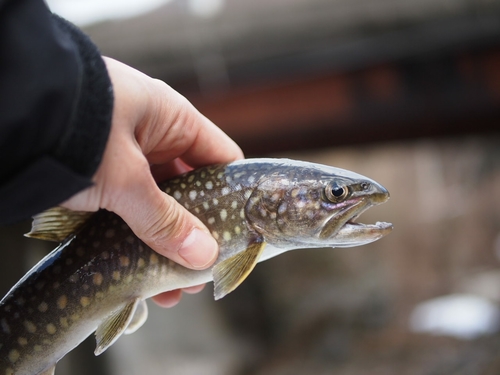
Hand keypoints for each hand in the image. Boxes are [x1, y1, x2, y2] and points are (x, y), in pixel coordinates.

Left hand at [61, 57, 243, 306]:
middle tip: (200, 271)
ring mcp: (127, 157)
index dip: (232, 197)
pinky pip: (131, 211)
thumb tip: (204, 258)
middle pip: (190, 190)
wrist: (5, 115)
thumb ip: (164, 219)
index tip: (238, 235)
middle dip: (196, 233)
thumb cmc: (76, 130)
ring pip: (159, 206)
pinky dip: (136, 240)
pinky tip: (139, 274)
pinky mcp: (101, 177)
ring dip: (165, 243)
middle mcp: (154, 136)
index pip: (221, 159)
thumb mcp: (125, 178)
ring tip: (171, 286)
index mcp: (172, 120)